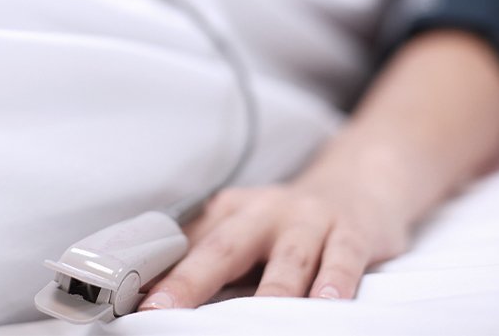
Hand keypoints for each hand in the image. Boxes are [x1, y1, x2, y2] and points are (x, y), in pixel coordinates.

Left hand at [138, 30, 498, 310]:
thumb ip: (205, 250)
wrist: (360, 181)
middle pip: (225, 248)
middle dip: (193, 280)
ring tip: (255, 318)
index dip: (161, 275)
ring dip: (271, 290)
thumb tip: (152, 287)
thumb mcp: (243, 223)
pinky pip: (343, 258)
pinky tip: (327, 302)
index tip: (138, 302)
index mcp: (232, 213)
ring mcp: (310, 221)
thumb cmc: (290, 218)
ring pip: (288, 259)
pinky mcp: (353, 232)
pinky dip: (336, 281)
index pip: (189, 246)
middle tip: (167, 309)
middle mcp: (265, 214)